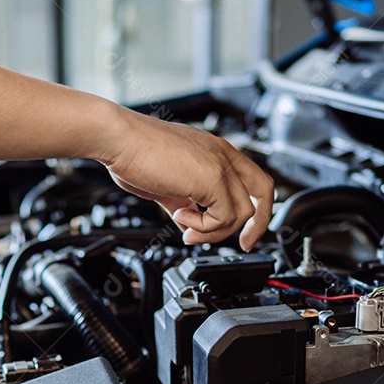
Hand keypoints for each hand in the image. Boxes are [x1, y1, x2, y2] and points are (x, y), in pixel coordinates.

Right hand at [100, 109, 274, 248]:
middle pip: (264, 193)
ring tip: (186, 227)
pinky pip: (223, 218)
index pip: (254, 181)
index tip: (243, 233)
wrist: (118, 139)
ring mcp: (220, 165)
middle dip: (256, 225)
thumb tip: (189, 222)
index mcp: (216, 152)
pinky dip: (203, 227)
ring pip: (241, 213)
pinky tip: (179, 217)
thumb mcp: (167, 183)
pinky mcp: (211, 178)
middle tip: (242, 244)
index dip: (255, 209)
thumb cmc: (134, 152)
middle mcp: (223, 155)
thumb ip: (184, 202)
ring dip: (213, 231)